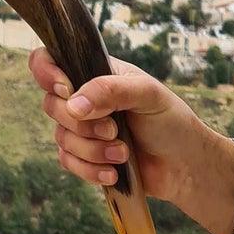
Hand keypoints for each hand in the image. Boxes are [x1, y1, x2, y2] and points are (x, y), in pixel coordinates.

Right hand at [28, 48, 206, 209]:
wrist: (186, 165)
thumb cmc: (171, 121)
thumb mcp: (147, 94)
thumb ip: (109, 90)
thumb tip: (72, 104)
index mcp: (94, 72)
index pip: (48, 60)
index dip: (47, 73)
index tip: (67, 91)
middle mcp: (82, 98)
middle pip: (51, 105)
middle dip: (82, 124)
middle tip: (113, 129)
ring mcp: (82, 129)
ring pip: (61, 138)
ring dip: (92, 150)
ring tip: (123, 153)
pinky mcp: (84, 157)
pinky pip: (68, 162)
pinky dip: (90, 170)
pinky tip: (114, 172)